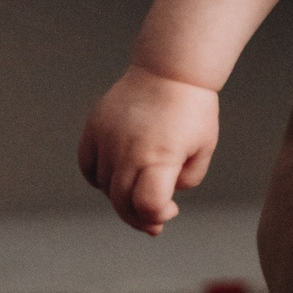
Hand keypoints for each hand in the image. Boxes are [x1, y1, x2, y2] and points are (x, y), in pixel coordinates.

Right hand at [77, 67, 218, 233]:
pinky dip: (99, 179)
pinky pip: (88, 167)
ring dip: (121, 198)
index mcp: (161, 156)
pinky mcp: (94, 128)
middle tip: (154, 223)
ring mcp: (107, 139)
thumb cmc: (193, 109)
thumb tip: (164, 194)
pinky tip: (117, 178)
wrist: (170, 70)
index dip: (157, 216)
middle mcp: (129, 151)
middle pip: (122, 202)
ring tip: (139, 192)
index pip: (147, 203)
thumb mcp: (204, 147)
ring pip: (105, 186)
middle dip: (139, 218)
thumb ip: (188, 178)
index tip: (170, 210)